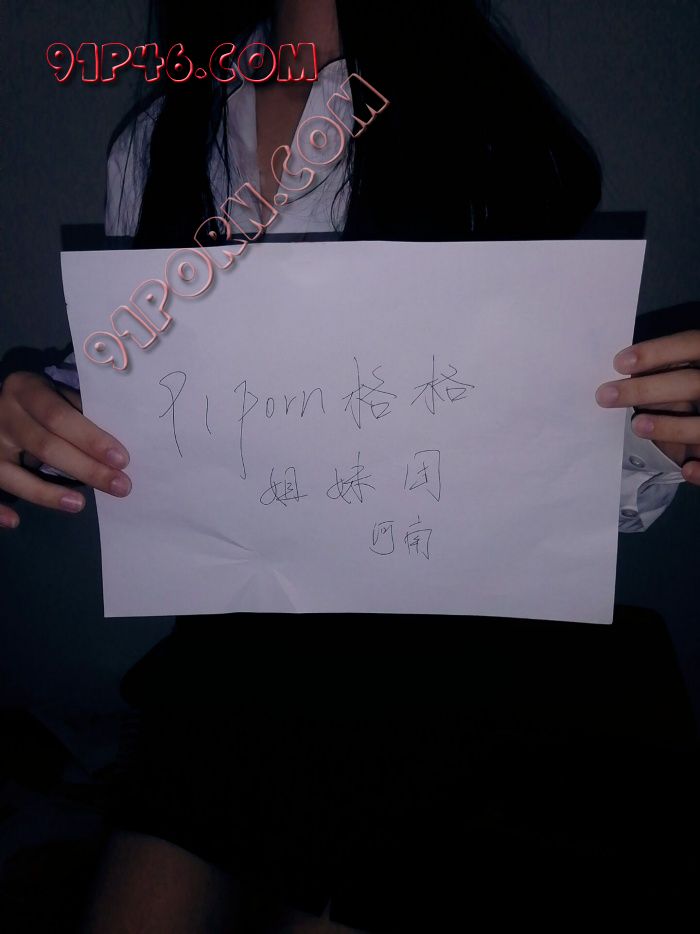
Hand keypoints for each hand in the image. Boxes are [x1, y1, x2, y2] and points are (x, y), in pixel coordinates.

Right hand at [0, 371, 130, 528]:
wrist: (0, 403)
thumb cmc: (43, 402)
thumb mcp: (57, 396)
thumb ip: (81, 414)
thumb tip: (117, 449)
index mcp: (25, 389)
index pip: (59, 416)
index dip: (90, 439)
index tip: (122, 460)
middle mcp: (3, 414)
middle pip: (45, 446)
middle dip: (86, 468)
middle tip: (120, 486)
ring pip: (14, 474)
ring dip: (47, 493)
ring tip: (80, 504)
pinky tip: (16, 521)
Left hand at [595, 330, 699, 485]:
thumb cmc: (687, 393)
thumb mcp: (682, 376)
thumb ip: (664, 372)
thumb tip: (617, 375)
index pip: (690, 345)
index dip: (658, 352)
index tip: (618, 363)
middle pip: (691, 383)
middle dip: (647, 390)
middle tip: (604, 396)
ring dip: (670, 427)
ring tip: (636, 426)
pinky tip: (687, 469)